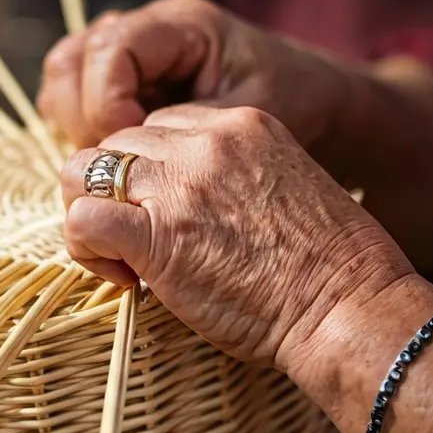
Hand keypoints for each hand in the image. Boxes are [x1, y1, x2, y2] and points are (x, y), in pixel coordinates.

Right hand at [37, 0, 347, 151]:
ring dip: (73, 119)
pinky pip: (74, 91)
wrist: (320, 100)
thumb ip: (182, 130)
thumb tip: (121, 148)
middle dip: (81, 115)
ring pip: (64, 72)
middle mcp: (147, 26)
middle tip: (115, 155)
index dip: (106, 102)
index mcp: (181, 25)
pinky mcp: (124, 74)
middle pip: (72, 58)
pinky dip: (79, 121)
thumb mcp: (246, 119)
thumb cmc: (295, 106)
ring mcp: (131, 48)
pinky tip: (113, 148)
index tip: (133, 142)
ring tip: (111, 154)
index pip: (108, 50)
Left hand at [41, 0, 432, 283]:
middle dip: (114, 191)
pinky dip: (86, 246)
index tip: (165, 215)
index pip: (156, 126)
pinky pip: (83, 218)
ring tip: (120, 255)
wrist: (349, 307)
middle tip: (136, 239)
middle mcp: (204, 142)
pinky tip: (122, 275)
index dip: (148, 173)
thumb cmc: (327, 267)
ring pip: (83, 170)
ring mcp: (178, 184)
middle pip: (115, 143)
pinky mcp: (156, 234)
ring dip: (90, 211)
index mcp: (239, 124)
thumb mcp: (282, 187)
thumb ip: (230, 177)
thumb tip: (185, 200)